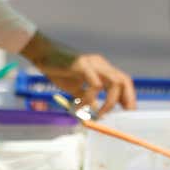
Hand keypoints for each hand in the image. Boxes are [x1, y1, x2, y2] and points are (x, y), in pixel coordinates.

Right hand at [21, 30, 136, 117]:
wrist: (42, 53)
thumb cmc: (58, 69)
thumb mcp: (75, 87)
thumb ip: (86, 97)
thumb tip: (93, 109)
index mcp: (101, 68)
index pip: (122, 81)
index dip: (128, 97)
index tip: (127, 113)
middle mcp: (101, 64)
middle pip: (123, 80)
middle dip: (127, 99)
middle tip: (122, 116)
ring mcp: (93, 63)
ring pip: (114, 82)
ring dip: (110, 102)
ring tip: (99, 114)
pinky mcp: (83, 64)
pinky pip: (94, 84)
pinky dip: (90, 98)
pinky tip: (79, 106)